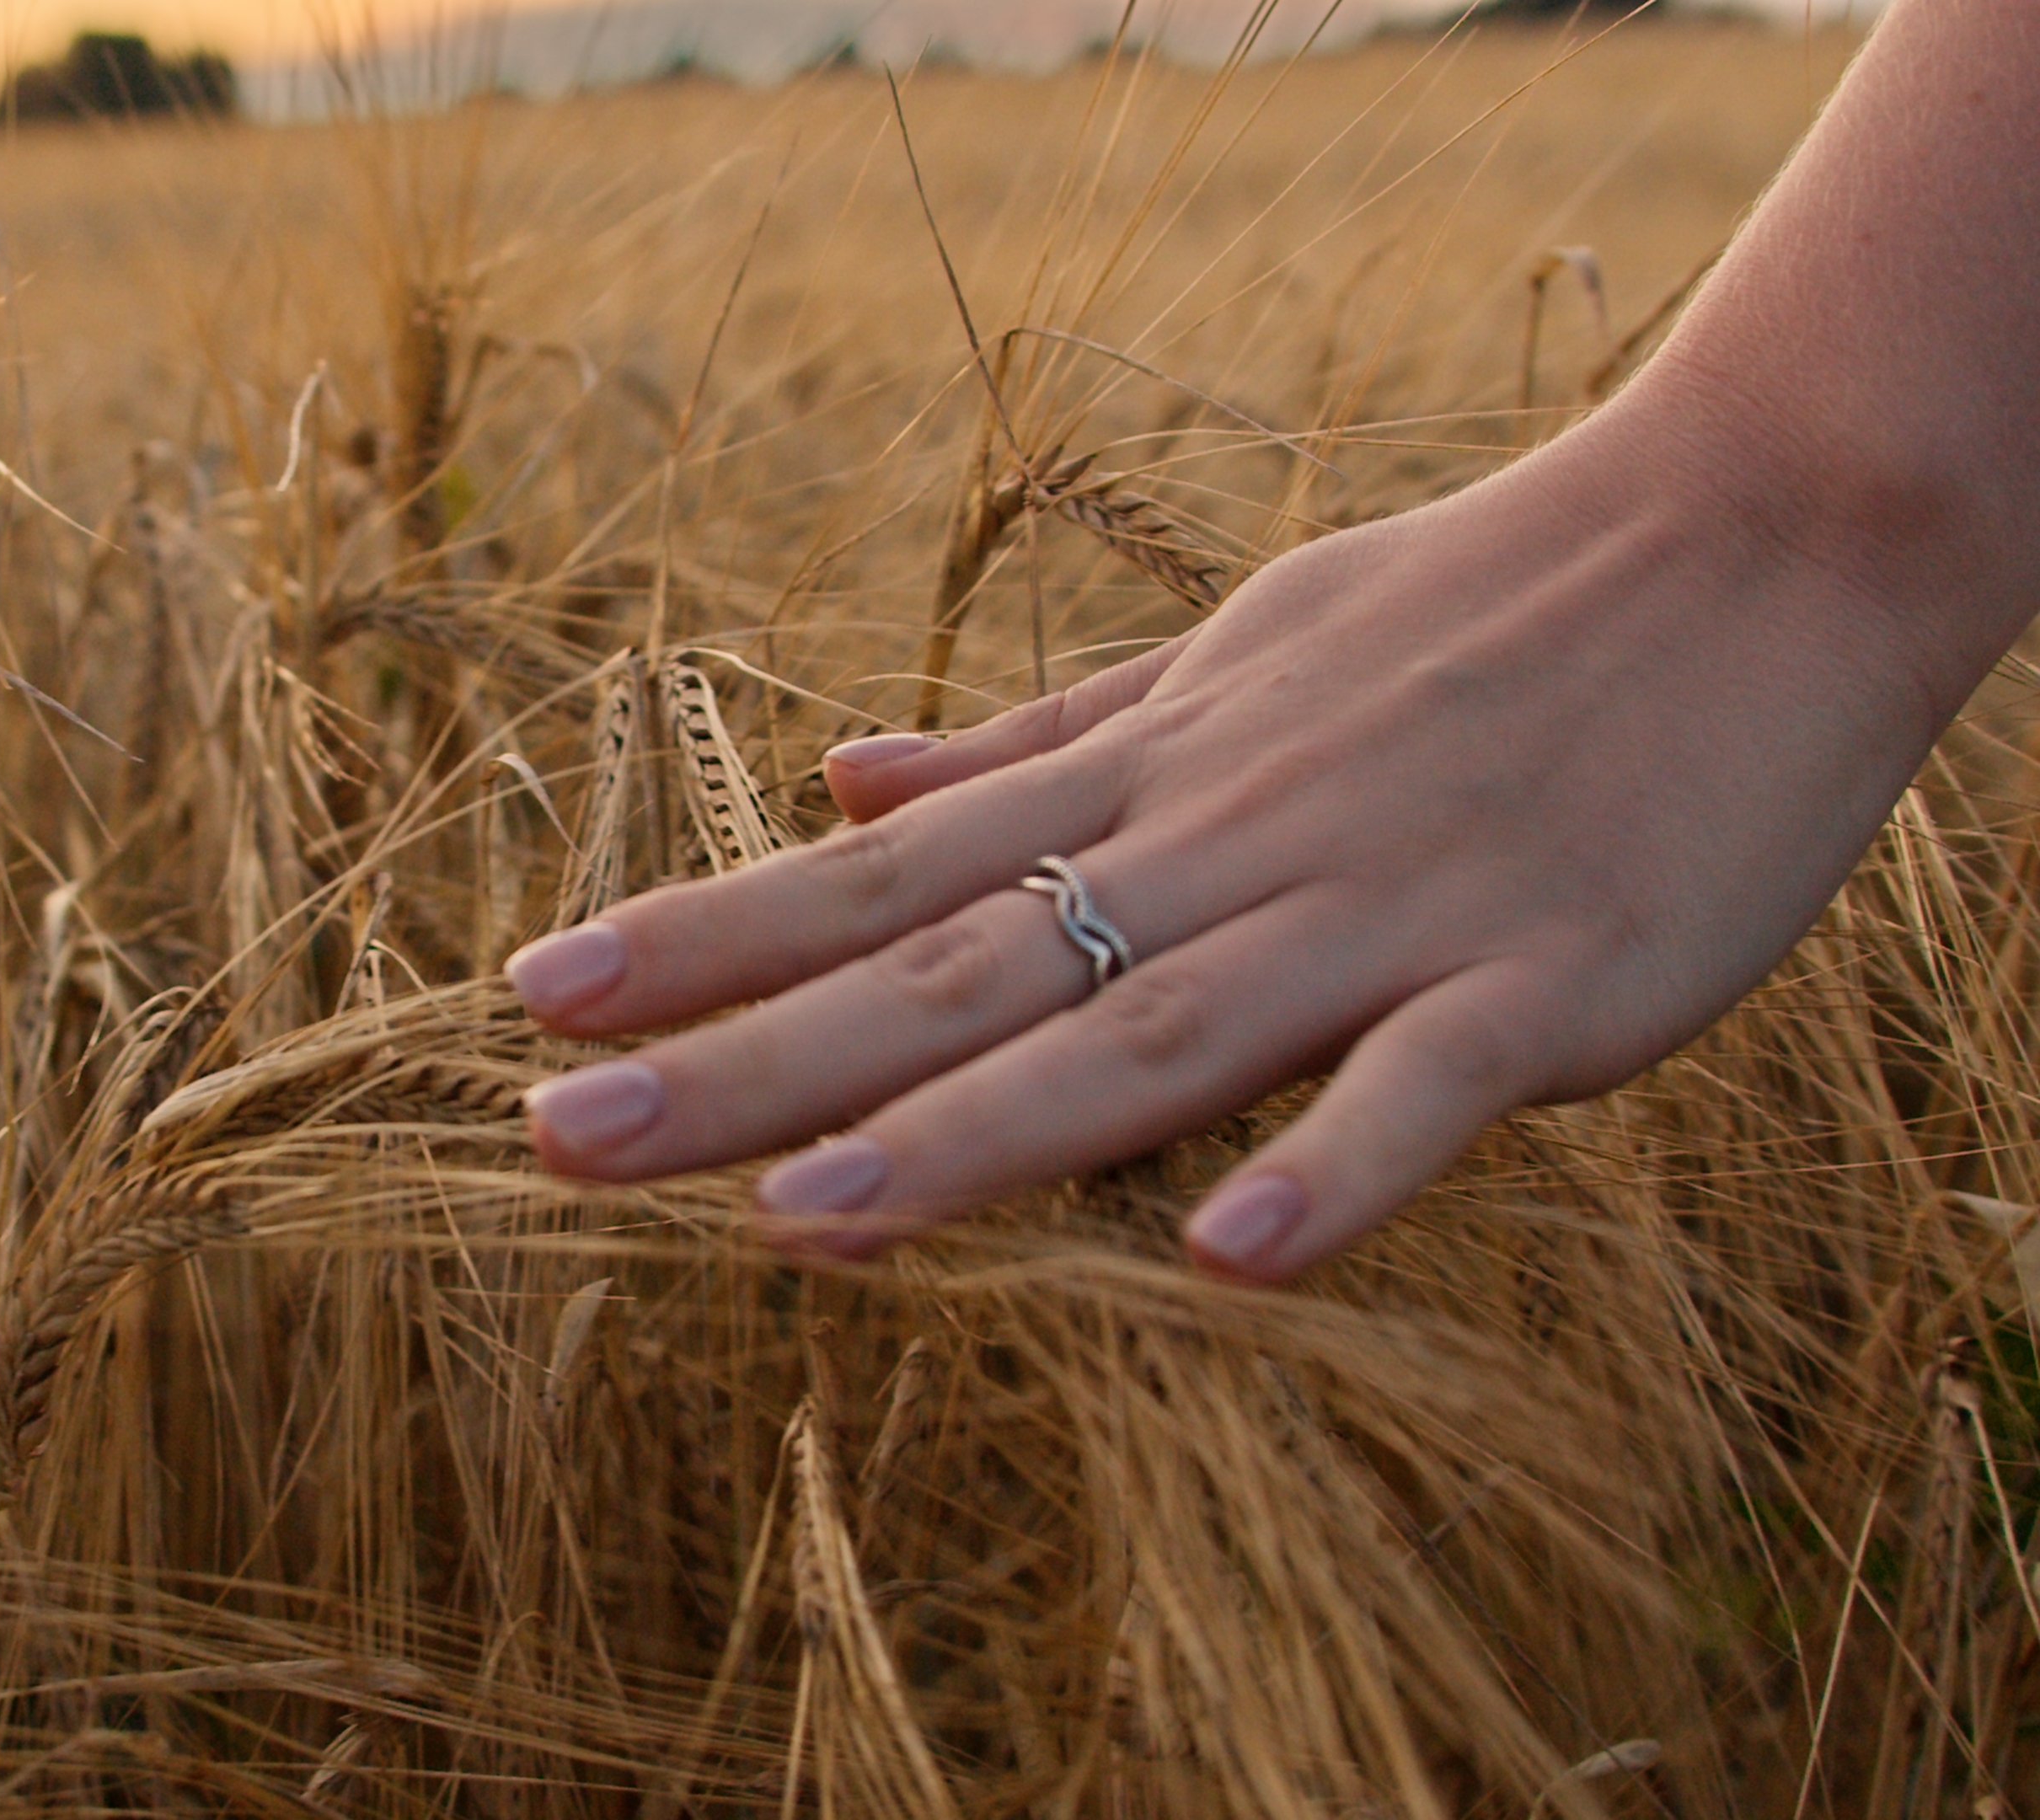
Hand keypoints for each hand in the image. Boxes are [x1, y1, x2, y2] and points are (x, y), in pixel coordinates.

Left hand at [509, 397, 1973, 1279]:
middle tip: (556, 1133)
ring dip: (966, 1134)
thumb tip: (843, 770)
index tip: (532, 994)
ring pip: (1142, 1033)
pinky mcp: (1549, 981)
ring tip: (794, 1224)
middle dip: (749, 1059)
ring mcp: (1380, 912)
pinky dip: (1331, 1165)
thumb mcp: (1224, 658)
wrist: (1762, 538)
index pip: (883, 871)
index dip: (706, 936)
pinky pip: (1422, 1087)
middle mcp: (1224, 846)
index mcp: (1147, 779)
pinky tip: (1222, 1258)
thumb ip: (1039, 743)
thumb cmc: (1475, 616)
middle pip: (951, 969)